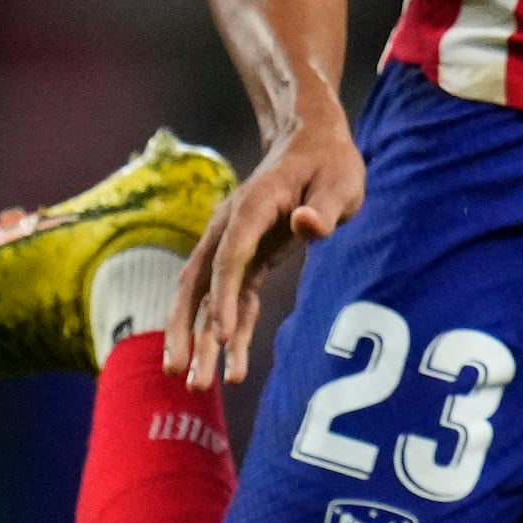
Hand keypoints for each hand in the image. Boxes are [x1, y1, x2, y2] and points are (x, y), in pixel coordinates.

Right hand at [177, 119, 361, 390]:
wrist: (310, 139)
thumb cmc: (330, 161)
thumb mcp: (341, 181)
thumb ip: (324, 207)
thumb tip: (305, 226)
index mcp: (251, 206)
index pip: (230, 257)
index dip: (222, 297)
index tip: (220, 335)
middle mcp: (229, 226)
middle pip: (198, 282)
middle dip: (186, 328)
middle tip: (181, 372)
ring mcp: (230, 242)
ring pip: (202, 295)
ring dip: (196, 338)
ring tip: (194, 383)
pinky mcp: (243, 256)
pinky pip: (227, 297)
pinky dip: (225, 328)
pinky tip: (229, 364)